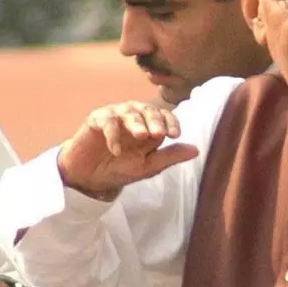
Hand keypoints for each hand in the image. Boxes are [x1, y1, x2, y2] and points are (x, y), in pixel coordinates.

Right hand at [57, 101, 198, 198]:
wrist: (90, 176)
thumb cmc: (120, 168)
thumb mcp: (148, 166)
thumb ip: (170, 157)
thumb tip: (196, 150)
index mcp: (150, 125)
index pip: (165, 116)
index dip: (171, 122)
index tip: (175, 135)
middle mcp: (134, 116)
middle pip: (149, 110)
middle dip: (156, 121)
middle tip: (159, 134)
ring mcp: (115, 115)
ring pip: (129, 111)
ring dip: (136, 122)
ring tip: (142, 136)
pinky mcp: (96, 120)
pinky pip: (106, 121)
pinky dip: (112, 133)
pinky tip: (115, 149)